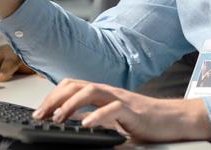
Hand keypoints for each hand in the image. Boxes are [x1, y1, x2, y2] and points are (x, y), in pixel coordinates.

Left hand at [31, 79, 210, 143]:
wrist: (171, 120)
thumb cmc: (143, 121)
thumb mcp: (112, 120)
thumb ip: (94, 119)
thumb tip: (72, 126)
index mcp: (102, 94)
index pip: (72, 86)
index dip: (53, 97)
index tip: (39, 112)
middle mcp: (108, 92)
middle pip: (76, 85)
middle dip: (55, 99)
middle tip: (41, 115)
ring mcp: (120, 98)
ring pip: (91, 91)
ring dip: (71, 104)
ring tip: (59, 119)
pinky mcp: (133, 110)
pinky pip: (113, 109)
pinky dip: (97, 116)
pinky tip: (86, 125)